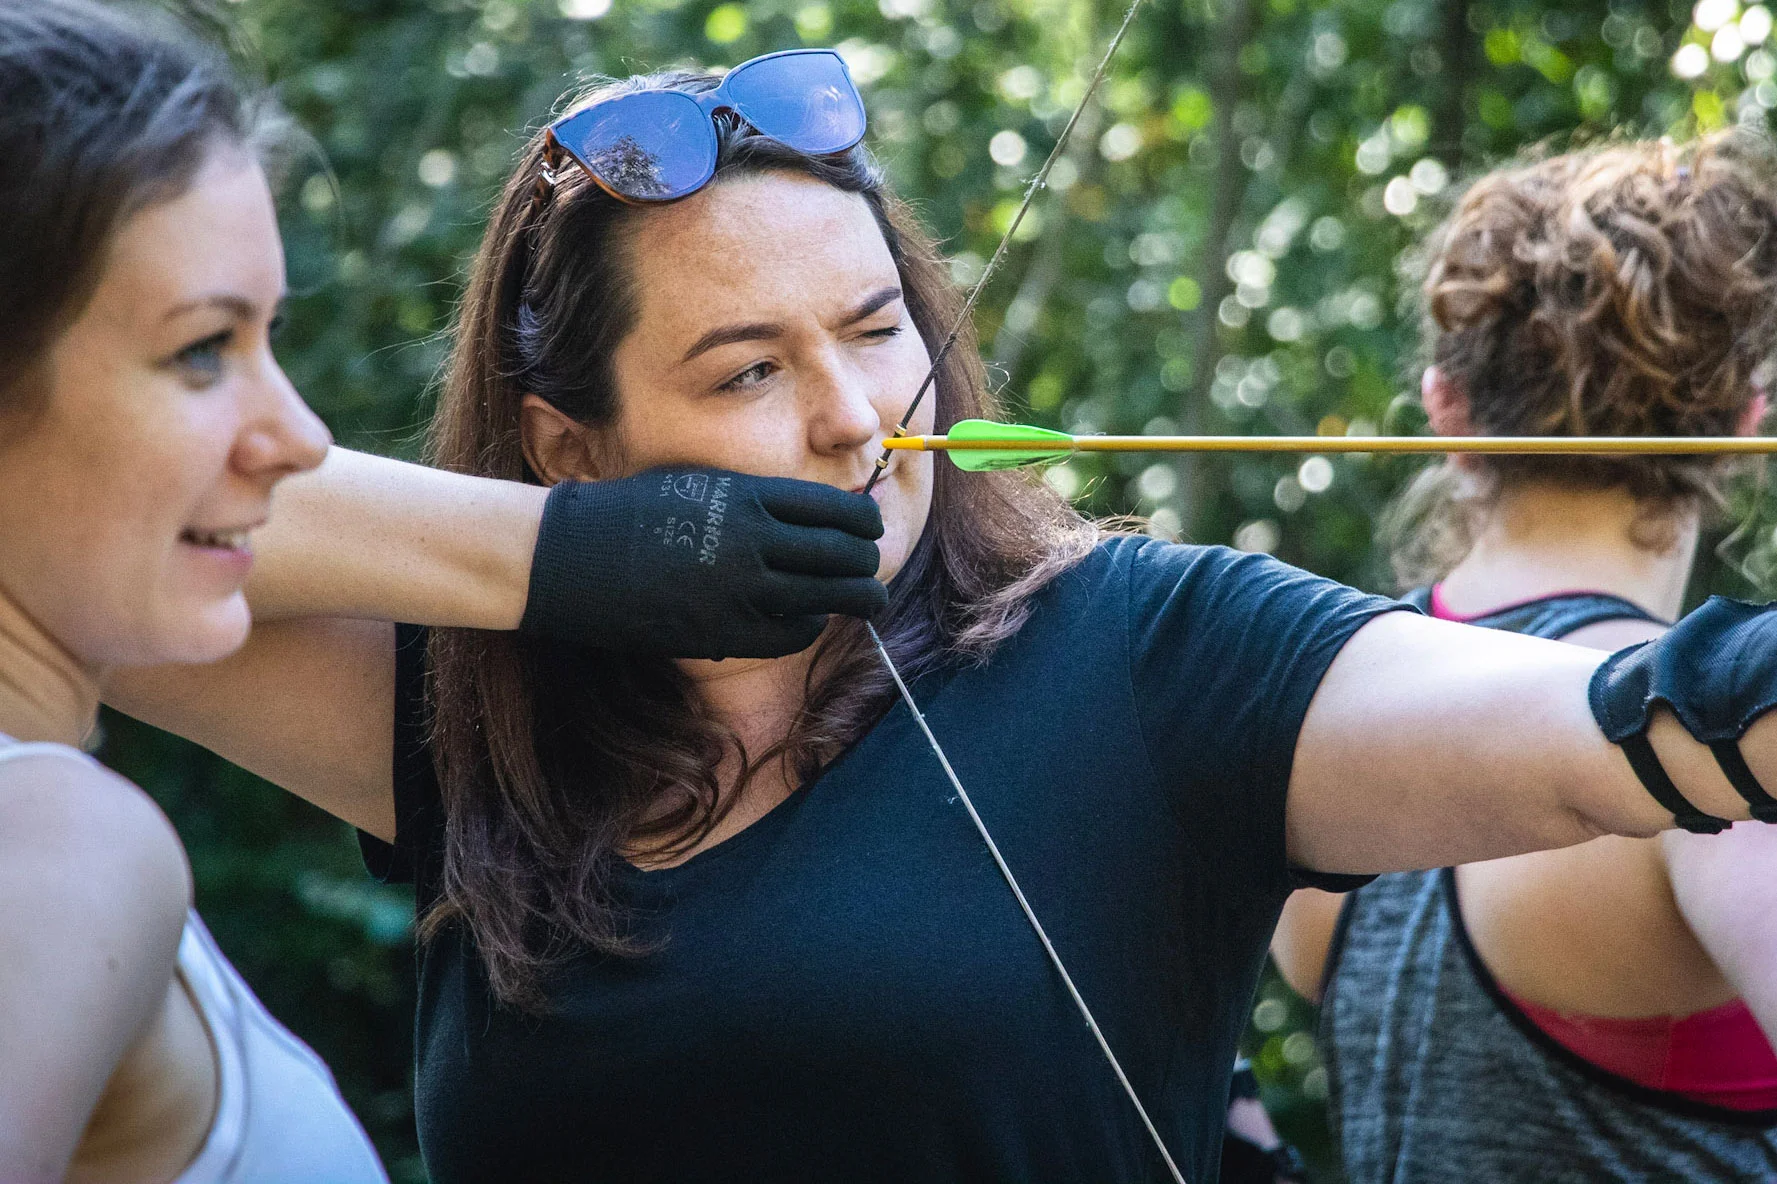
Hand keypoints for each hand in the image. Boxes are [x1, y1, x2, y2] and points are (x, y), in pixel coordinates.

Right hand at [519, 468, 887, 657]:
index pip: (834, 509)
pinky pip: (793, 633)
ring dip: (856, 599)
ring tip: (867, 601)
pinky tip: (811, 619)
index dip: (863, 522)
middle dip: (866, 563)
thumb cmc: (632, 513)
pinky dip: (811, 626)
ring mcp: (742, 590)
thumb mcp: (700, 486)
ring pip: (829, 597)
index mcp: (749, 497)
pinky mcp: (724, 631)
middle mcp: (754, 541)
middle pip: (842, 554)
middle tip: (872, 569)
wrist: (574, 555)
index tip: (870, 529)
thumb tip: (812, 514)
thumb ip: (754, 500)